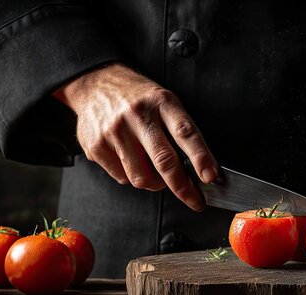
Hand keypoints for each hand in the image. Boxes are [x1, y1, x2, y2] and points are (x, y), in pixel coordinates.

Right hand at [54, 63, 217, 210]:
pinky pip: (122, 178)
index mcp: (161, 102)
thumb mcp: (164, 102)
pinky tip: (130, 160)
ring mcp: (115, 131)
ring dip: (155, 183)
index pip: (185, 133)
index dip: (200, 157)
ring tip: (155, 171)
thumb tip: (199, 169)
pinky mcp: (96, 146)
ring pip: (142, 177)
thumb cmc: (137, 98)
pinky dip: (131, 177)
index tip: (210, 176)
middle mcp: (137, 115)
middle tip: (195, 200)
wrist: (96, 83)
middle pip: (164, 161)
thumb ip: (179, 131)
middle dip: (183, 187)